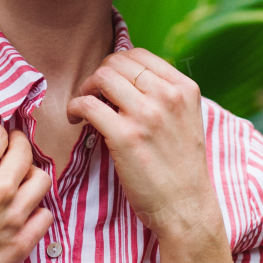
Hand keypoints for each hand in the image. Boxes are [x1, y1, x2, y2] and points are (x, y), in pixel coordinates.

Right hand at [0, 124, 53, 262]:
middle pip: (24, 153)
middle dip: (18, 144)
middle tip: (13, 146)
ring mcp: (14, 217)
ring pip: (41, 180)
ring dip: (32, 173)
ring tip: (21, 177)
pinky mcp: (22, 243)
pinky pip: (45, 216)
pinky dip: (38, 209)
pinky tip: (26, 210)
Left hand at [66, 49, 221, 249]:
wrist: (186, 208)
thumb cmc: (181, 168)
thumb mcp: (186, 120)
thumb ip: (165, 95)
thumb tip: (129, 77)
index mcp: (185, 89)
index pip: (139, 54)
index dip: (116, 64)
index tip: (108, 83)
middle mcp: (168, 97)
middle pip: (117, 63)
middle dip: (98, 76)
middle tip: (93, 95)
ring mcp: (147, 115)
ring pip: (102, 77)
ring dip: (85, 88)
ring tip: (83, 107)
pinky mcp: (126, 137)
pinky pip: (88, 105)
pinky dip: (75, 108)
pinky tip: (76, 120)